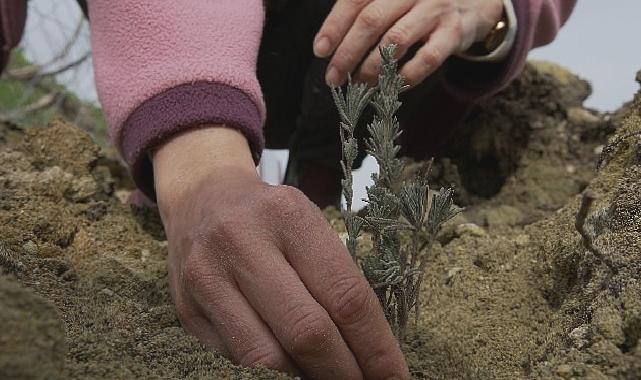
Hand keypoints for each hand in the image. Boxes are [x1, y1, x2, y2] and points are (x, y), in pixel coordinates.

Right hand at [153, 127, 408, 378]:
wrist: (202, 198)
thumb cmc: (270, 218)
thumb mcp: (308, 225)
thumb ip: (335, 279)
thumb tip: (368, 352)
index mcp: (289, 217)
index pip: (345, 296)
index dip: (375, 348)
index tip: (393, 377)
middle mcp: (243, 242)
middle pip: (307, 332)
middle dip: (343, 373)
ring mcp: (208, 277)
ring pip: (266, 358)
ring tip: (328, 379)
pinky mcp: (187, 309)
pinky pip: (237, 361)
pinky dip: (272, 375)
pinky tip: (292, 371)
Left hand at [314, 0, 503, 85]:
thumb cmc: (422, 1)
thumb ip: (366, 9)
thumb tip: (328, 44)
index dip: (334, 25)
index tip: (319, 51)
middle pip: (371, 20)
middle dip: (347, 53)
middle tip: (334, 77)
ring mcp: (435, 9)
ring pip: (395, 41)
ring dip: (372, 68)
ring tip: (360, 84)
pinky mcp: (454, 32)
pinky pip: (427, 59)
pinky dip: (406, 76)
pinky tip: (393, 86)